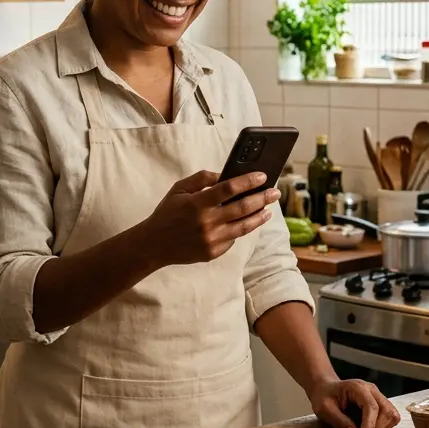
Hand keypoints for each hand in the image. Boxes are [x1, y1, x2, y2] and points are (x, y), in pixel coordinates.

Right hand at [135, 170, 277, 268]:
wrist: (154, 245)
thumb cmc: (167, 213)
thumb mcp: (179, 189)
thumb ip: (202, 178)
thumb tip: (225, 175)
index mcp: (197, 203)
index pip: (229, 188)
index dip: (248, 181)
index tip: (263, 176)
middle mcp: (207, 222)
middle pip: (243, 208)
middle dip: (262, 198)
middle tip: (274, 192)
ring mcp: (211, 240)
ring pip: (244, 227)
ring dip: (260, 216)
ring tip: (268, 209)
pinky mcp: (213, 252)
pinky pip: (233, 239)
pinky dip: (240, 229)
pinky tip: (246, 222)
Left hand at [311, 379, 400, 427]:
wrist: (326, 389)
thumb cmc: (324, 397)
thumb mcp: (324, 409)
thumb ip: (338, 421)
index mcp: (358, 388)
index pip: (371, 406)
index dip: (369, 425)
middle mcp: (372, 390)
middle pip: (387, 411)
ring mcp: (378, 396)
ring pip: (392, 415)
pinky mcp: (381, 403)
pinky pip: (391, 417)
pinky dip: (384, 426)